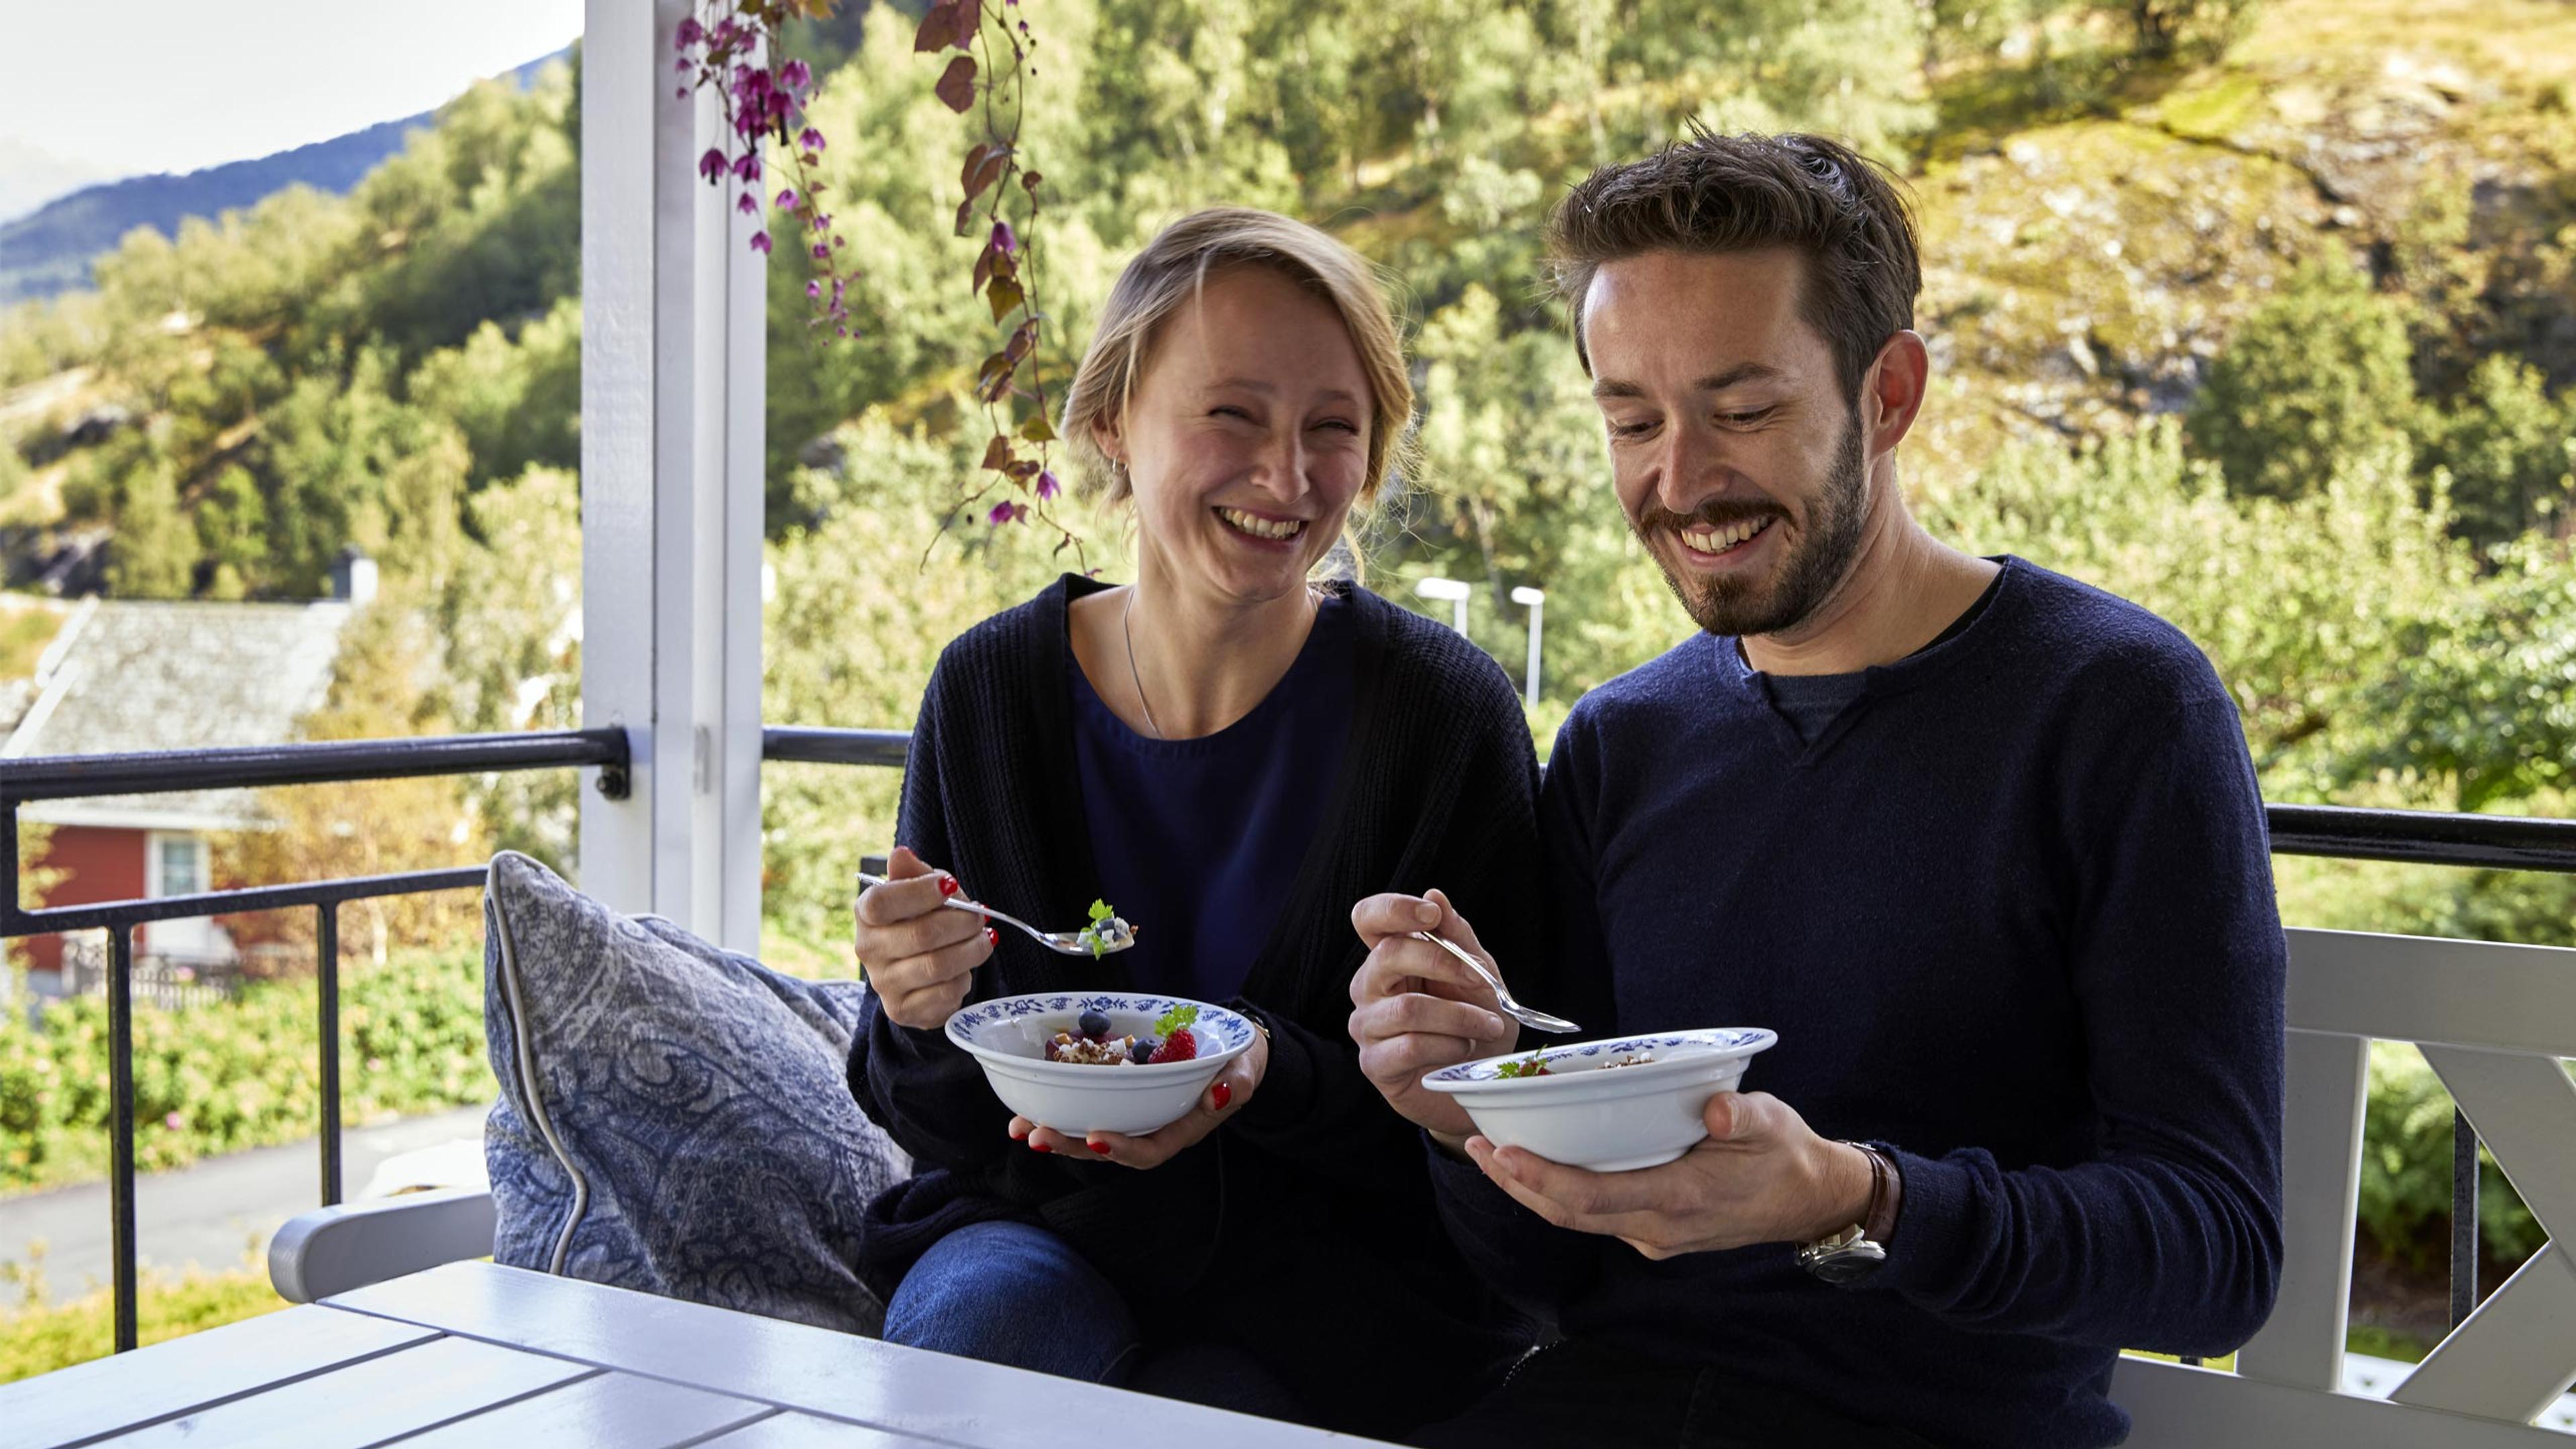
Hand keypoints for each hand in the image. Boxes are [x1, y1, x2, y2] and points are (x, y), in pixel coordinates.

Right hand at [854, 845, 993, 1029]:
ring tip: (983, 939)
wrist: (921, 972)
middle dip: (962, 922)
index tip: (950, 885)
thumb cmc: (922, 920)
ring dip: (971, 950)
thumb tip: (900, 854)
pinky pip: (945, 994)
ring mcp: (883, 983)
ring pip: (938, 965)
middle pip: (922, 934)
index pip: (882, 902)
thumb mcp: (921, 891)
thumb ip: (914, 874)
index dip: (920, 892)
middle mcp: (868, 949)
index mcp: (866, 913)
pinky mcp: (903, 1010)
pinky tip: (965, 968)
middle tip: (980, 916)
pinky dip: (964, 979)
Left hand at [1008, 1027, 1268, 1167]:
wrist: (1231, 1052)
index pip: (1149, 1150)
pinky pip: (1086, 1107)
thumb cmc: (1238, 1062)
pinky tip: (1028, 1104)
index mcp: (1181, 1129)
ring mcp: (1132, 1114)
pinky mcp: (1118, 1096)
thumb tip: (1220, 1095)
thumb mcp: (1246, 1070)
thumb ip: (1238, 1084)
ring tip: (1019, 1127)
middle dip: (1070, 1144)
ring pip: (1089, 1131)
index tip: (1096, 1137)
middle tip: (1036, 1134)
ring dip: (1054, 1130)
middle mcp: (1151, 1128)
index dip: (1121, 1149)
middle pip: (1107, 1147)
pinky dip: (1058, 1107)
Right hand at [1347, 889, 1516, 1140]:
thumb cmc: (1476, 1024)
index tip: (1431, 914)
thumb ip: (1458, 940)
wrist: (1481, 1082)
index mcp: (1390, 956)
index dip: (1393, 909)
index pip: (1368, 918)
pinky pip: (1410, 1046)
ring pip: (1408, 1008)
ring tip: (1486, 1028)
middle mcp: (1369, 986)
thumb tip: (1435, 895)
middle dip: (1444, 964)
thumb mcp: (1480, 977)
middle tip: (1482, 983)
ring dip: (1459, 1017)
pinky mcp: (1374, 1064)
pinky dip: (1449, 1046)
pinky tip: (1464, 1052)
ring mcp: (1367, 1025)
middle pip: (1388, 956)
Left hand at [1464, 1090, 1874, 1259]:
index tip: (1505, 1153)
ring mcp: (1654, 1234)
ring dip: (1531, 1190)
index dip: (1545, 1180)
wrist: (1810, 1201)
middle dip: (1518, 1183)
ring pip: (1579, 1218)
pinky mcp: (1654, 1229)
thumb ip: (1742, 1117)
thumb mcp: (1772, 1124)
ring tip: (1491, 1153)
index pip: (1596, 1197)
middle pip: (1571, 1213)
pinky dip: (1559, 1193)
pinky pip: (1595, 1215)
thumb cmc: (1786, 1155)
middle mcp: (1659, 1226)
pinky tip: (1537, 1166)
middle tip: (1476, 1145)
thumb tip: (1717, 1111)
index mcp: (1682, 1199)